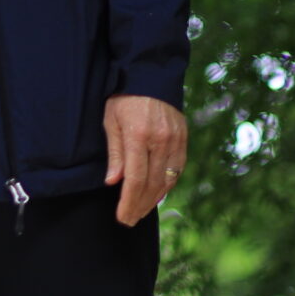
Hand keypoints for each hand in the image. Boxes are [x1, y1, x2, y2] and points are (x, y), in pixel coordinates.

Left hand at [102, 94, 188, 225]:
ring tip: (140, 211)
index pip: (136, 179)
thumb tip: (114, 182)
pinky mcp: (184, 138)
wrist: (151, 75)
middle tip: (129, 220)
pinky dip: (168, 184)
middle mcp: (161, 140)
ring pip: (168, 179)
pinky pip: (178, 168)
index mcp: (139, 136)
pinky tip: (157, 194)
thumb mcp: (110, 121)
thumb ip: (115, 153)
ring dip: (154, 199)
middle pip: (153, 184)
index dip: (128, 202)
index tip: (122, 217)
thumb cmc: (123, 98)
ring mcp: (176, 140)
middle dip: (140, 206)